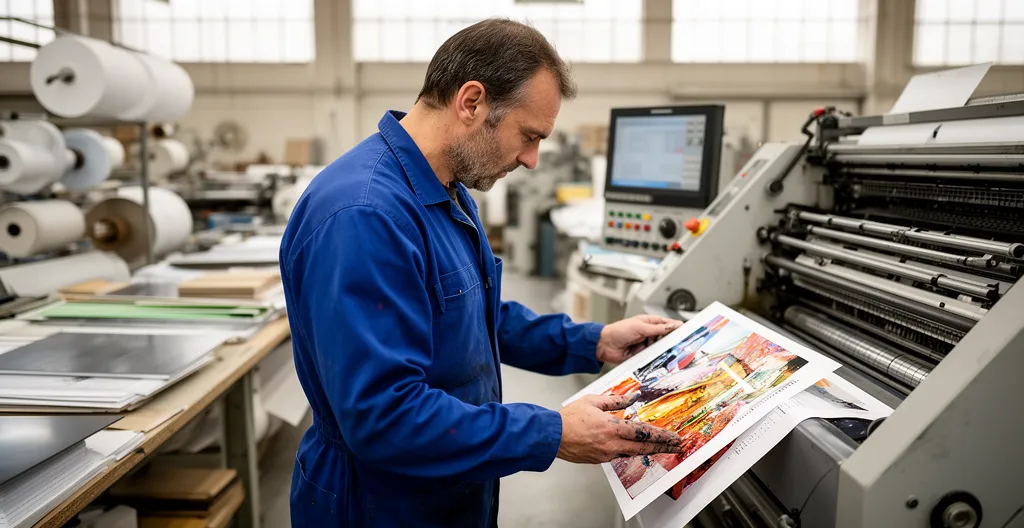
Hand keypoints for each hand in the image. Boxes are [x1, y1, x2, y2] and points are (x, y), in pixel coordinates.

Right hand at [557, 393, 682, 463]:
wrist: (552, 436)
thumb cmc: (569, 418)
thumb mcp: (593, 401)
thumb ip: (616, 400)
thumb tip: (632, 397)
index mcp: (612, 428)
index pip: (644, 432)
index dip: (661, 435)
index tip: (674, 437)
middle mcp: (612, 444)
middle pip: (644, 447)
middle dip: (663, 447)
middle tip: (676, 446)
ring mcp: (606, 454)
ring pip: (634, 452)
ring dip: (649, 450)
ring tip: (662, 448)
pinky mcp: (600, 459)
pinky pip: (620, 455)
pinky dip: (631, 451)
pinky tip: (636, 447)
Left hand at [596, 314, 682, 363]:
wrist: (604, 345)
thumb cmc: (618, 331)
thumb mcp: (640, 327)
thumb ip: (657, 328)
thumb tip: (672, 325)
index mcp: (648, 322)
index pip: (666, 323)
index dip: (676, 326)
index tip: (686, 330)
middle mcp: (648, 333)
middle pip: (665, 336)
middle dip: (671, 340)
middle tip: (681, 343)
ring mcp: (645, 344)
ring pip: (660, 347)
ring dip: (664, 349)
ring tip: (671, 351)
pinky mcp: (642, 354)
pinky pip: (653, 356)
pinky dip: (657, 357)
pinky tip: (661, 358)